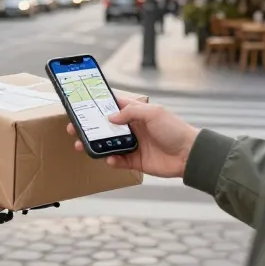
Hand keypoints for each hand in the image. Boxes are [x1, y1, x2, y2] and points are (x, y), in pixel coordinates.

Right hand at [67, 98, 199, 178]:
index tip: (82, 104)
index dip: (98, 104)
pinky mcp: (135, 160)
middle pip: (105, 126)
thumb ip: (130, 113)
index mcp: (136, 113)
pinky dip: (111, 160)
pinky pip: (118, 160)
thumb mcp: (153, 113)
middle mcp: (132, 128)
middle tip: (74, 128)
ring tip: (82, 145)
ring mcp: (133, 144)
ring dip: (94, 145)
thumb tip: (110, 117)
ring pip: (107, 144)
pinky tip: (109, 159)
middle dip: (89, 127)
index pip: (113, 106)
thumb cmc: (174, 129)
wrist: (189, 155)